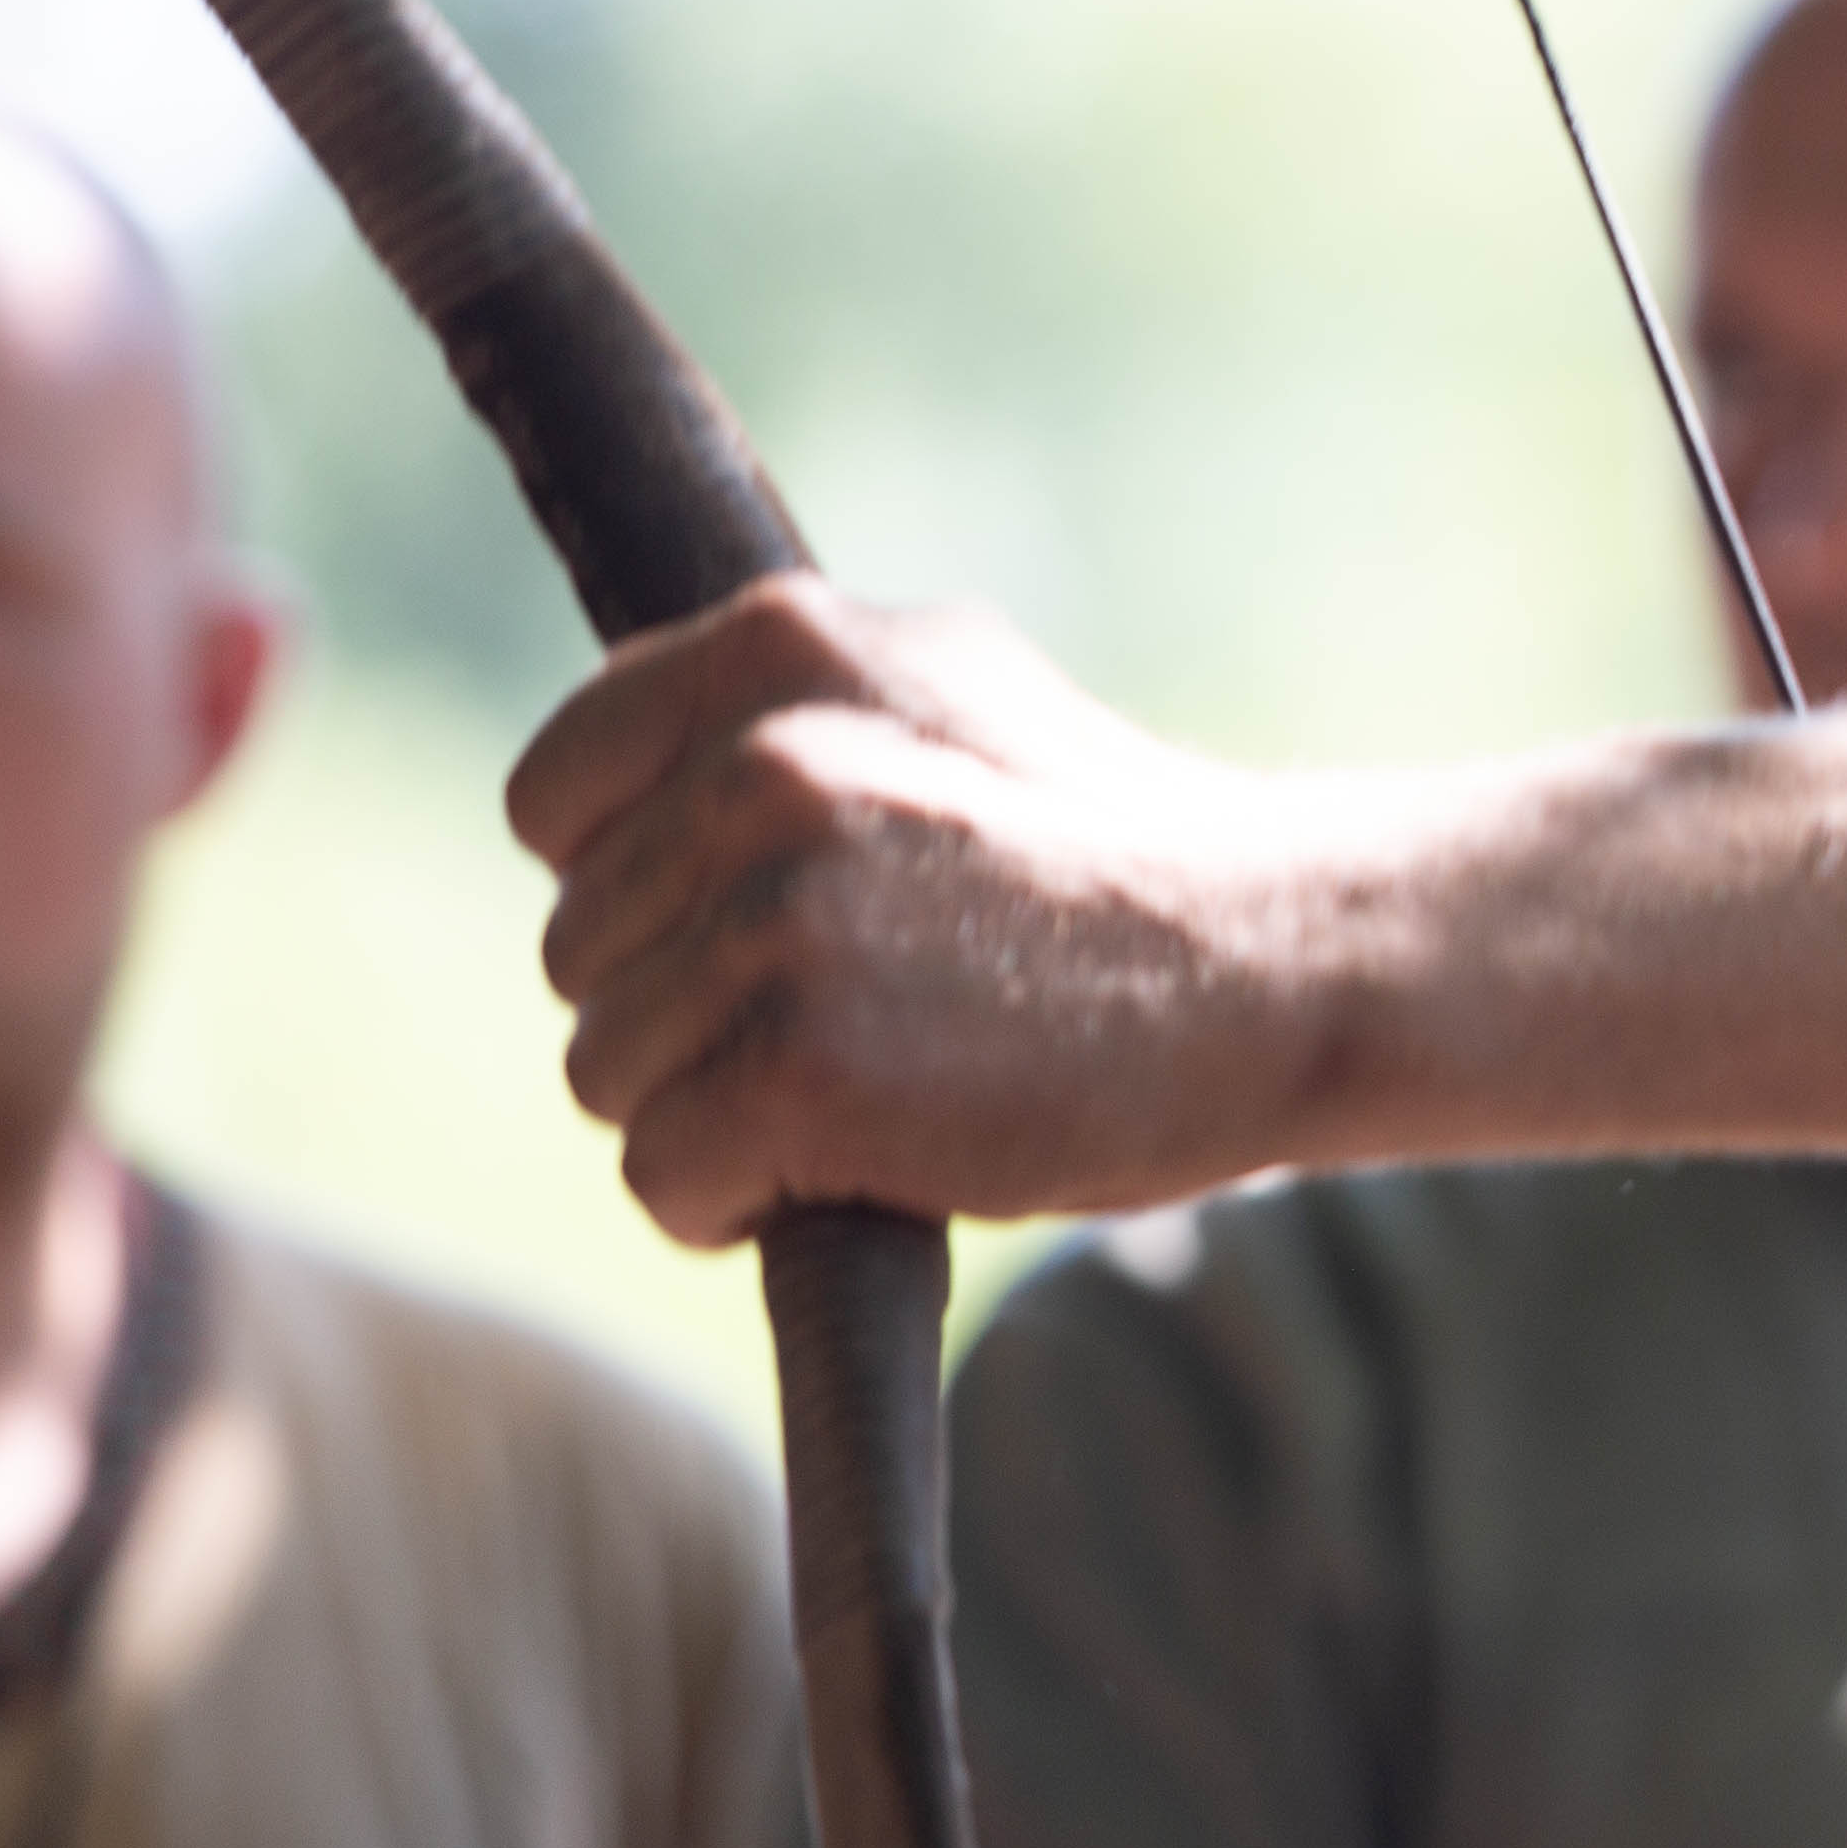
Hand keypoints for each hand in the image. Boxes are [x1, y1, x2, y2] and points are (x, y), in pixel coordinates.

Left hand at [508, 575, 1327, 1247]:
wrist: (1288, 966)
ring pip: (609, 1068)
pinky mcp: (795, 1059)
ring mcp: (776, 912)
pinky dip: (745, 1203)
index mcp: (784, 644)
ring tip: (892, 1075)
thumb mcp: (956, 701)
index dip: (647, 886)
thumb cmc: (1130, 855)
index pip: (558, 795)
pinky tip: (880, 1154)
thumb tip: (613, 762)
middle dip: (696, 1009)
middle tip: (875, 1008)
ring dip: (722, 1108)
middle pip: (581, 953)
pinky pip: (662, 1174)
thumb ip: (786, 710)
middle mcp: (761, 759)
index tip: (772, 920)